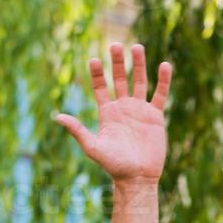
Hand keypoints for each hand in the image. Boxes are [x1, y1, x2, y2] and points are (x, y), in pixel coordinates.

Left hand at [57, 43, 171, 183]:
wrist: (137, 177)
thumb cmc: (114, 165)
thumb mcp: (93, 147)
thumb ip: (77, 131)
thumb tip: (58, 117)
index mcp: (107, 112)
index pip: (99, 87)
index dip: (96, 74)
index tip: (93, 60)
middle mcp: (123, 107)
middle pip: (119, 79)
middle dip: (116, 62)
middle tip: (115, 45)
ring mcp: (140, 110)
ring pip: (139, 82)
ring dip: (138, 65)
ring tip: (137, 47)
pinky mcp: (156, 117)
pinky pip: (160, 95)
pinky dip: (163, 81)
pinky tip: (164, 65)